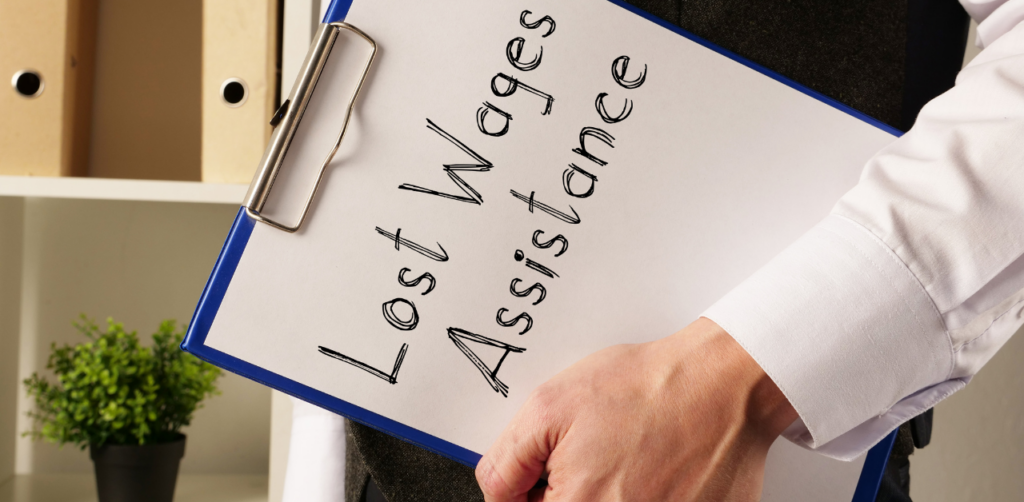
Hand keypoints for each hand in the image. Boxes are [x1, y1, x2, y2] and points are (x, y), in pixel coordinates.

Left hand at [475, 317, 797, 501]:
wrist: (724, 382)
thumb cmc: (647, 389)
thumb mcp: (549, 407)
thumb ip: (508, 460)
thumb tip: (496, 491)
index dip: (530, 495)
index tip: (545, 476)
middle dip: (569, 491)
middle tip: (593, 460)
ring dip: (610, 492)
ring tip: (627, 461)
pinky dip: (651, 493)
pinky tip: (657, 469)